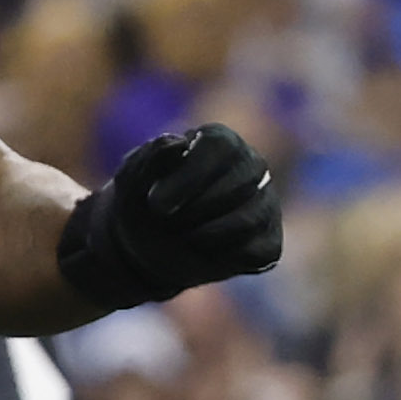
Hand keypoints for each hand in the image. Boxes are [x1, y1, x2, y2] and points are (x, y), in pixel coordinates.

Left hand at [60, 123, 285, 312]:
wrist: (146, 249)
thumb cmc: (141, 206)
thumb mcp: (130, 180)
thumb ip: (151, 156)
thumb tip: (180, 142)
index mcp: (219, 141)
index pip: (220, 148)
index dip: (188, 178)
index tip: (156, 205)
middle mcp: (250, 167)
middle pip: (239, 184)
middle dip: (194, 211)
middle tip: (166, 224)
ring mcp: (265, 205)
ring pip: (249, 220)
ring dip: (206, 235)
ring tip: (183, 237)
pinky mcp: (270, 242)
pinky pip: (258, 253)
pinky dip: (224, 259)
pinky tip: (204, 253)